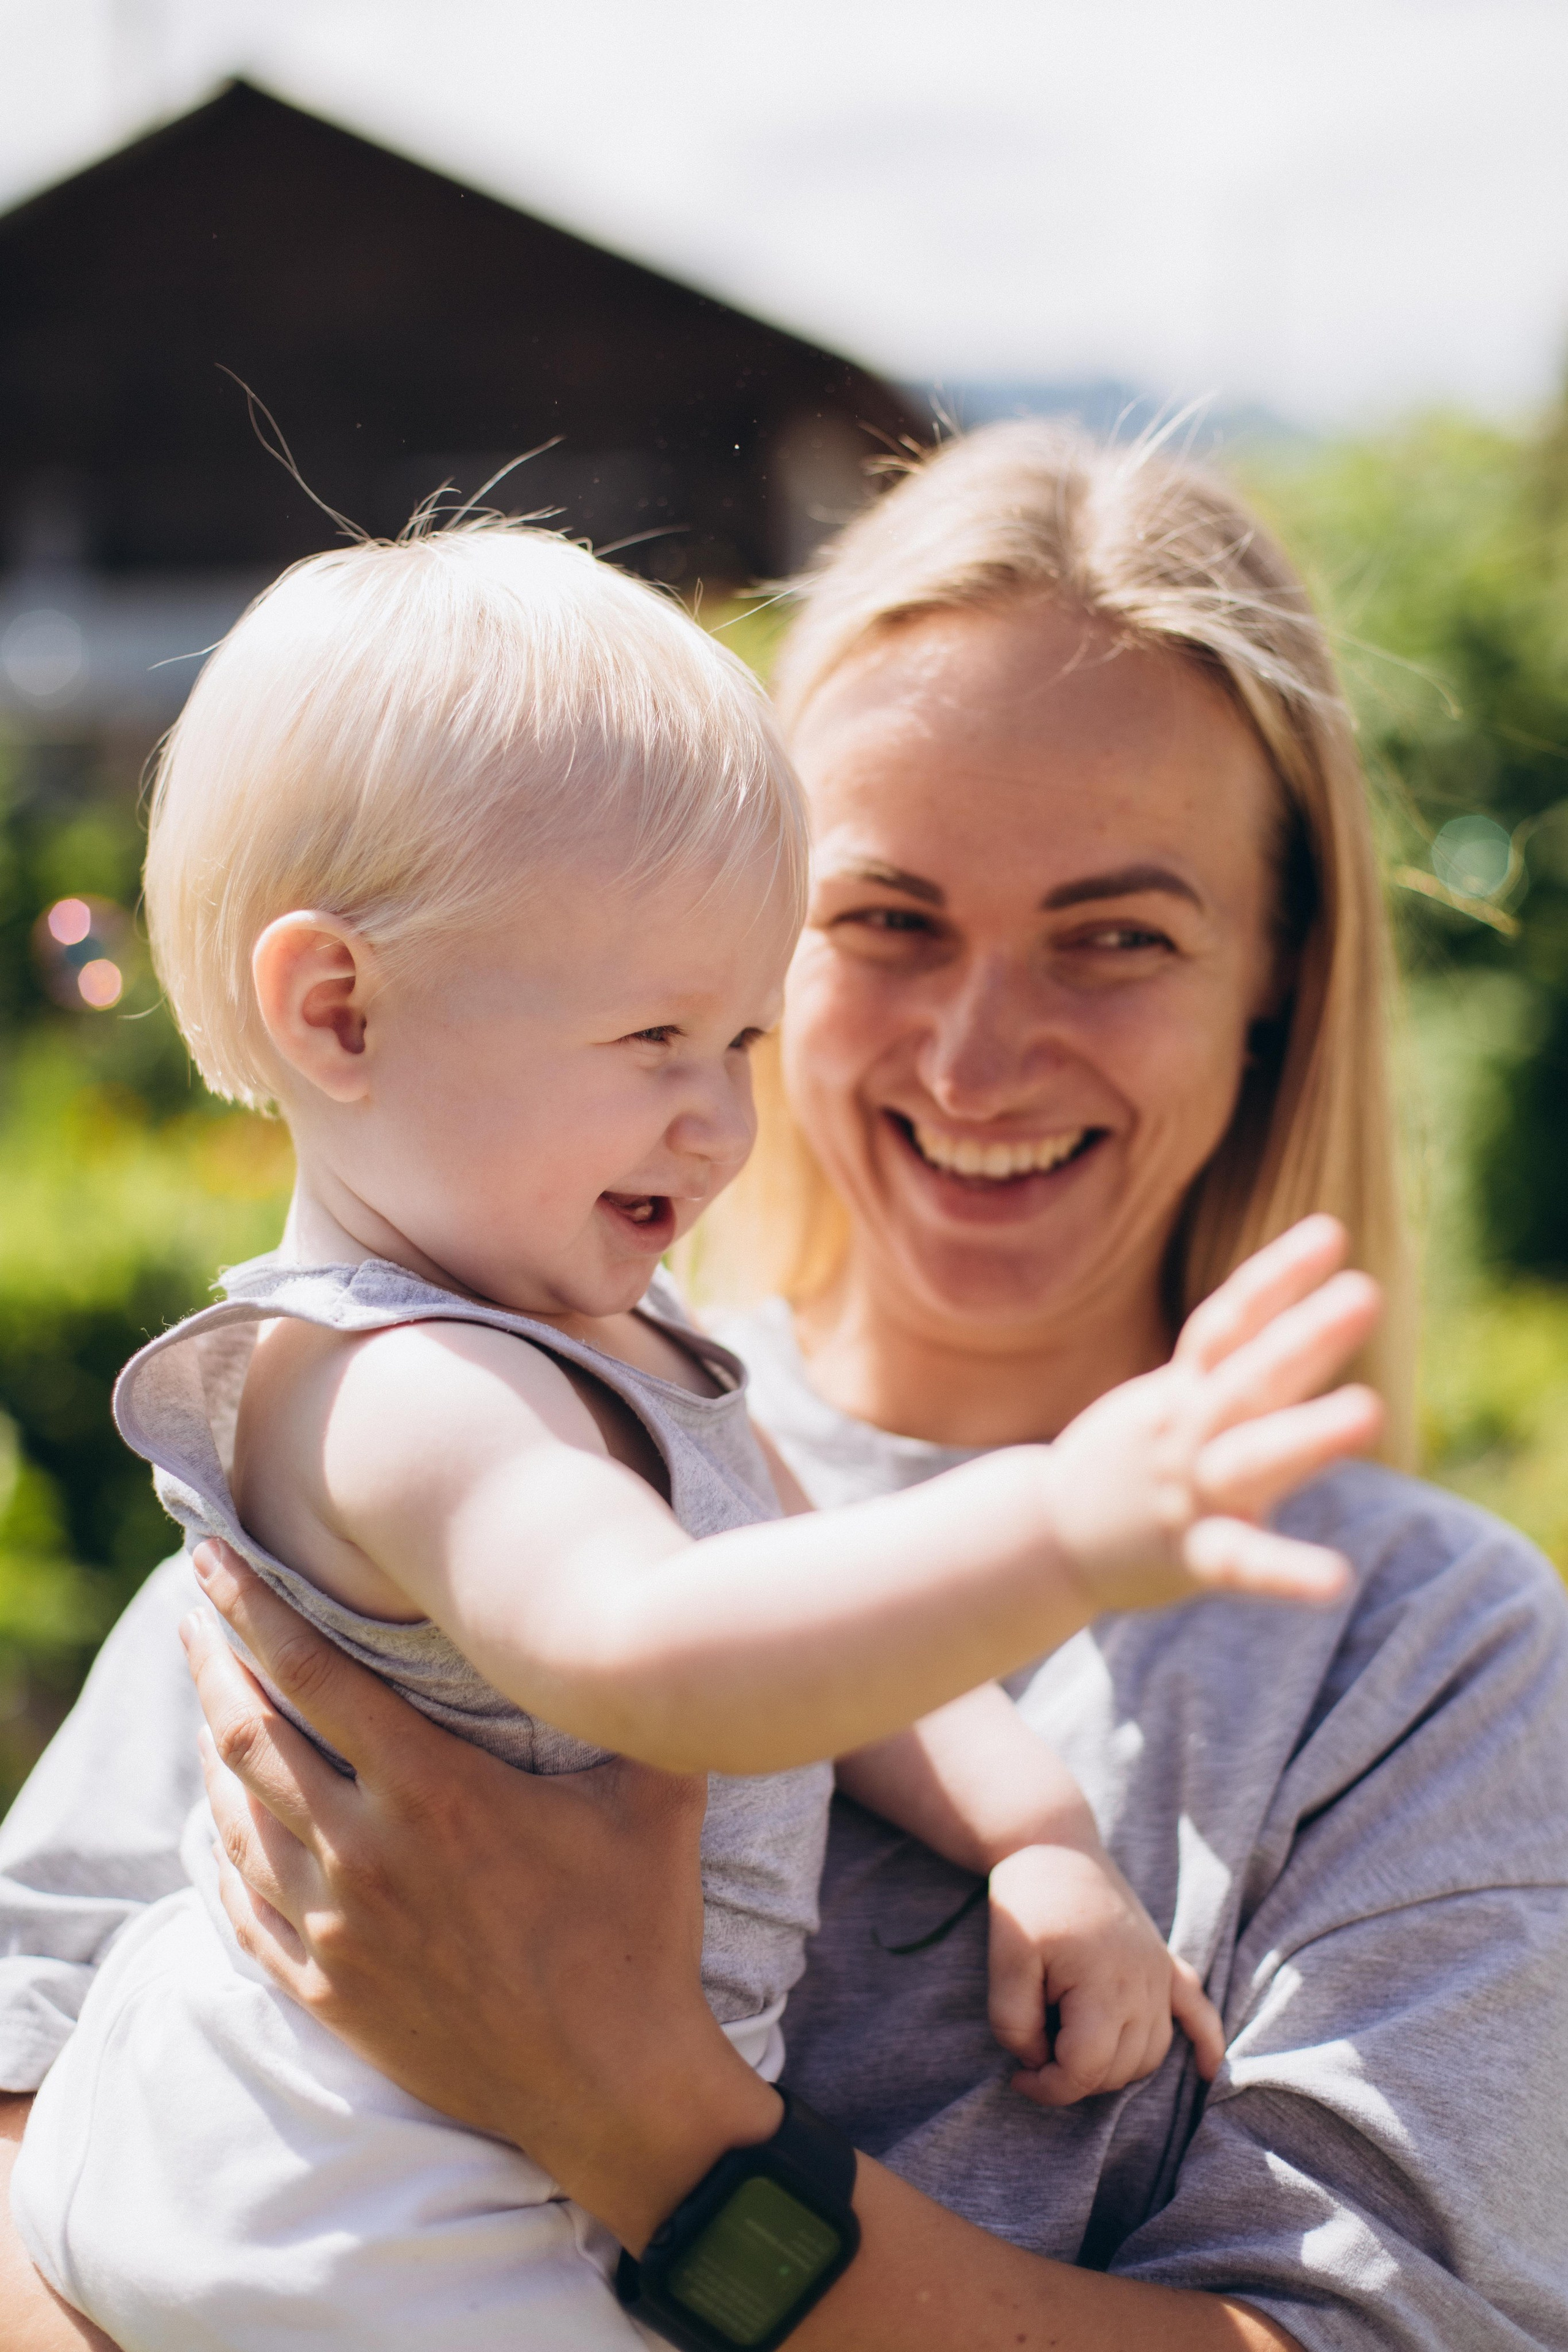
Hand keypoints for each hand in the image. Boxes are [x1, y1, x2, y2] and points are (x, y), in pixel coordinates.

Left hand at [181, 1541, 780, 2251]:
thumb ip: (637, 1705)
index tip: (211, 1560)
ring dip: (209, 1747)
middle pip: (250, 1735)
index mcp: (433, 1791)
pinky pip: (242, 1905)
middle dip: (213, 1662)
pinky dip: (219, 1847)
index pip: (312, 1674)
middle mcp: (365, 1851)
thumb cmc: (639, 1930)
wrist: (612, 2085)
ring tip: (206, 1698)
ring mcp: (336, 1928)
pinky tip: (217, 1820)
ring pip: (236, 1817)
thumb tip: (655, 1617)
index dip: (251, 1609)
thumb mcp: (655, 1797)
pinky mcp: (328, 1990)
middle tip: (191, 1613)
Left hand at [987, 1845, 1223, 2107]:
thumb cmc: (1028, 1899)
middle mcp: (1142, 1983)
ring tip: (1072, 2047)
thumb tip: (1039, 2060)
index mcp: (1102, 1982)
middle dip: (1076, 2076)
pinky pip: (1198, 2010)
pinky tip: (1206, 2069)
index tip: (1017, 2076)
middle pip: (1122, 2068)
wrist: (1055, 1844)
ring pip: (1152, 2052)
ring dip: (1116, 2067)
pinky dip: (1205, 2042)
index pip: (1087, 2068)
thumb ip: (1015, 2021)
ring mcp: (1158, 1973)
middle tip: (1036, 2050)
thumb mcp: (1005, 1959)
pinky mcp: (1164, 1962)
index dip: (1048, 2087)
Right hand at [1045, 1215, 1381, 1610]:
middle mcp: (1186, 1432)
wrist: (1046, 1537)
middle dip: (1304, 1337)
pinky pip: (1238, 1561)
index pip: (1229, 1322)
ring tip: (1370, 1410)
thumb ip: (1228, 1366)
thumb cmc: (1131, 1461)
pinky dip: (1285, 1571)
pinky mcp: (1191, 1555)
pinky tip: (1336, 1580)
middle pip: (1247, 1378)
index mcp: (1182, 1391)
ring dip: (1307, 1433)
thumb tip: (1303, 1316)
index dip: (1276, 1277)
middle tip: (1365, 1295)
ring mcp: (1187, 1492)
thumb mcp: (1168, 1399)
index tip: (1330, 1233)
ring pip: (1249, 1458)